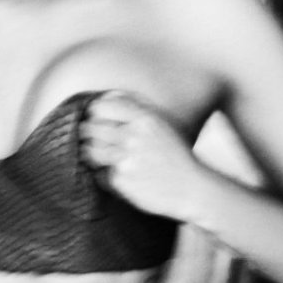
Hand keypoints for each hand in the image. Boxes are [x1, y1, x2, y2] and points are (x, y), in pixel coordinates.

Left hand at [80, 91, 199, 220]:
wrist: (193, 189)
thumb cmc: (176, 154)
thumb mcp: (164, 123)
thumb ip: (138, 106)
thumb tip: (108, 94)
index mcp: (144, 118)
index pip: (100, 107)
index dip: (95, 113)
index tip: (97, 120)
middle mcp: (134, 136)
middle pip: (90, 128)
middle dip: (89, 133)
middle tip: (95, 139)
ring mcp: (126, 159)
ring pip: (90, 150)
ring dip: (92, 153)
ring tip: (103, 156)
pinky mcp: (121, 181)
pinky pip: (98, 173)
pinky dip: (103, 174)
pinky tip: (118, 174)